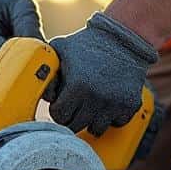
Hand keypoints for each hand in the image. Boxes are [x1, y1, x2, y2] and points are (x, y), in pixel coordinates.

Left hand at [47, 13, 157, 136]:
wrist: (124, 39)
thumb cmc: (86, 43)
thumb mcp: (60, 49)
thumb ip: (45, 68)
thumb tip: (40, 93)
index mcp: (77, 86)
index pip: (59, 116)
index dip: (57, 109)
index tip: (61, 102)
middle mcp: (96, 98)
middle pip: (75, 127)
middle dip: (71, 118)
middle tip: (73, 106)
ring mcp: (115, 104)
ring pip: (96, 130)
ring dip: (90, 121)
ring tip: (90, 106)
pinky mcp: (130, 105)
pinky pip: (116, 124)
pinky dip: (111, 118)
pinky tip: (107, 105)